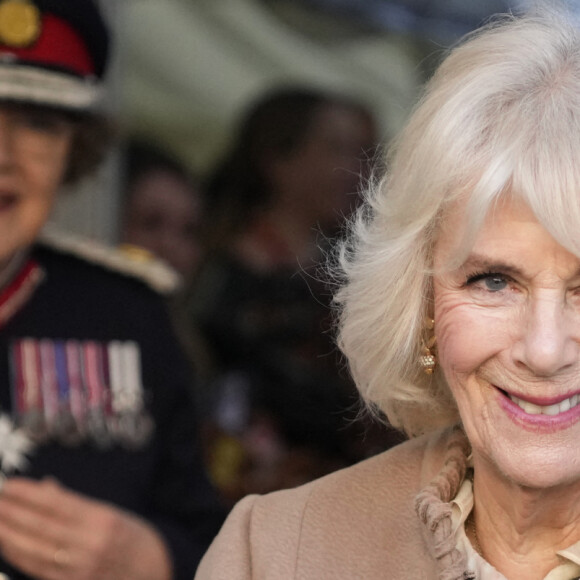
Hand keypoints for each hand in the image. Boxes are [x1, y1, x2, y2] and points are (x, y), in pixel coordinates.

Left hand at [0, 477, 171, 579]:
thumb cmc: (131, 536)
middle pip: (41, 527)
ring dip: (8, 534)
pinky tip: (6, 544)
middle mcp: (91, 544)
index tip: (10, 485)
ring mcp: (80, 568)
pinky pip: (37, 570)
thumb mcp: (109, 512)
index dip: (29, 495)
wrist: (154, 569)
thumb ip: (74, 502)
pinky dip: (18, 556)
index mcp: (102, 519)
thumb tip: (43, 488)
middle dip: (12, 512)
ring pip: (33, 550)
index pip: (57, 504)